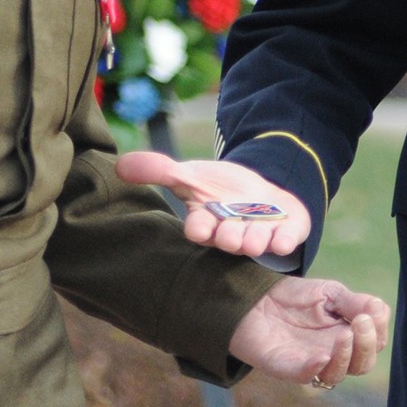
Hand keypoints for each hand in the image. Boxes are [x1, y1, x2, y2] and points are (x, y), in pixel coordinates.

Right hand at [117, 150, 311, 258]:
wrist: (258, 191)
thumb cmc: (217, 189)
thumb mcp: (189, 174)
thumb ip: (158, 169)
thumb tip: (120, 165)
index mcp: (207, 223)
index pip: (199, 229)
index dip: (198, 228)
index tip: (197, 228)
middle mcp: (231, 233)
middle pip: (228, 238)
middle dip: (229, 237)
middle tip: (230, 236)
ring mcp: (260, 234)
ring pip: (256, 242)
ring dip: (255, 240)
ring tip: (254, 238)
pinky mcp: (286, 231)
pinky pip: (286, 238)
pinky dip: (285, 239)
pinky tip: (283, 240)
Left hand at [230, 277, 389, 386]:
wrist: (256, 297)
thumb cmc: (296, 298)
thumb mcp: (331, 292)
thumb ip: (355, 302)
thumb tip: (381, 310)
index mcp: (348, 337)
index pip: (375, 344)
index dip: (379, 332)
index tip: (372, 313)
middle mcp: (333, 355)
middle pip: (361, 365)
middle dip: (367, 346)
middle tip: (361, 322)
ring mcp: (310, 363)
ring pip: (336, 375)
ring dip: (345, 357)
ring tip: (344, 334)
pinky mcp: (286, 367)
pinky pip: (304, 375)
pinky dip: (315, 368)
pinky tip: (322, 355)